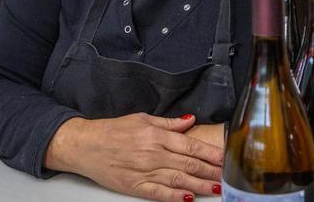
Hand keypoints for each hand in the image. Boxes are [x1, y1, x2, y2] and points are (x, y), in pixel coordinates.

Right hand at [45, 113, 223, 200]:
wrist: (85, 145)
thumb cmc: (112, 131)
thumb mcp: (142, 119)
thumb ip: (168, 123)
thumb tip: (190, 121)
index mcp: (156, 136)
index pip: (191, 146)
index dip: (211, 154)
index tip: (226, 158)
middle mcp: (153, 154)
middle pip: (189, 165)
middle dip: (211, 171)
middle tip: (228, 176)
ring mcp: (144, 172)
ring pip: (179, 181)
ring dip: (200, 185)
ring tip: (216, 188)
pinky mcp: (135, 187)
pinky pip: (159, 193)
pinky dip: (175, 197)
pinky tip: (189, 198)